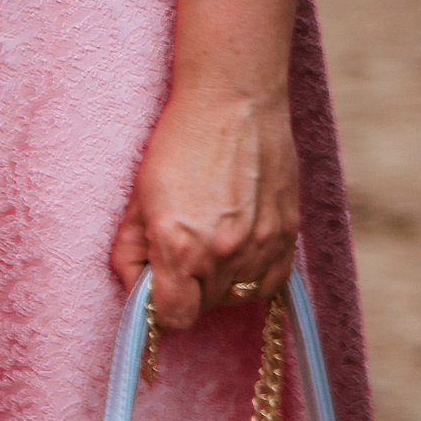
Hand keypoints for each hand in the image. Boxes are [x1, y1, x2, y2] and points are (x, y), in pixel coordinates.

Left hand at [111, 84, 300, 331]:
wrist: (234, 102)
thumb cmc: (177, 146)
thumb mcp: (138, 201)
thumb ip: (131, 253)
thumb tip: (136, 290)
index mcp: (181, 249)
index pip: (173, 318)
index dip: (159, 309)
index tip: (155, 288)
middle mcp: (224, 254)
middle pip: (204, 308)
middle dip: (186, 291)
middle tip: (178, 255)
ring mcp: (262, 245)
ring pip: (236, 296)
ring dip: (218, 284)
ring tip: (207, 246)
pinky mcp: (288, 232)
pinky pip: (271, 282)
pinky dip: (252, 277)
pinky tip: (236, 253)